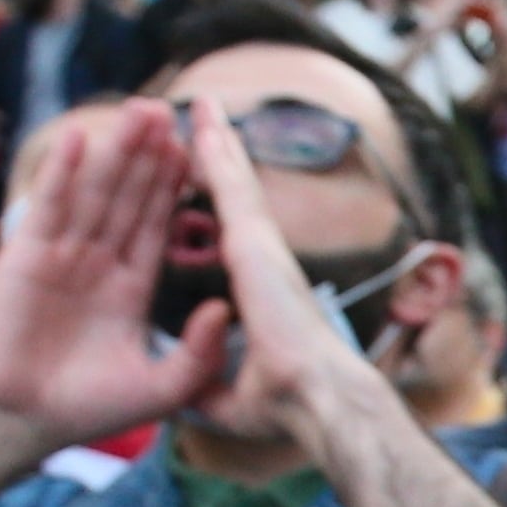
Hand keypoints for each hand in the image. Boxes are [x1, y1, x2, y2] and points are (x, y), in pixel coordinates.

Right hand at [0, 100, 230, 448]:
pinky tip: (80, 137)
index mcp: (129, 290)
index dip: (173, 189)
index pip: (156, 227)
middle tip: (169, 111)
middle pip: (128, 198)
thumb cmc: (85, 411)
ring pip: (95, 192)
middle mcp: (96, 266)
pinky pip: (50, 205)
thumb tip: (223, 308)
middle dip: (148, 156)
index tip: (195, 151)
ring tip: (140, 110)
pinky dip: (62, 171)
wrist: (17, 422)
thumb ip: (197, 352)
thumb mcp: (161, 386)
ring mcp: (60, 256)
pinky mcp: (25, 255)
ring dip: (116, 151)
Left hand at [181, 83, 408, 440]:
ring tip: (199, 103)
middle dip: (216, 158)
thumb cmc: (285, 404)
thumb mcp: (227, 394)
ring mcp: (261, 244)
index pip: (229, 234)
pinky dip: (217, 148)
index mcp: (257, 287)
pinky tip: (202, 116)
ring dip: (215, 140)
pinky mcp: (255, 240)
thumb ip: (207, 378)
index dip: (216, 205)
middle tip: (201, 121)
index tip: (202, 182)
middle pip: (232, 195)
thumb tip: (190, 390)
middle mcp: (262, 257)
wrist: (316, 399)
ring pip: (231, 178)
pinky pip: (229, 182)